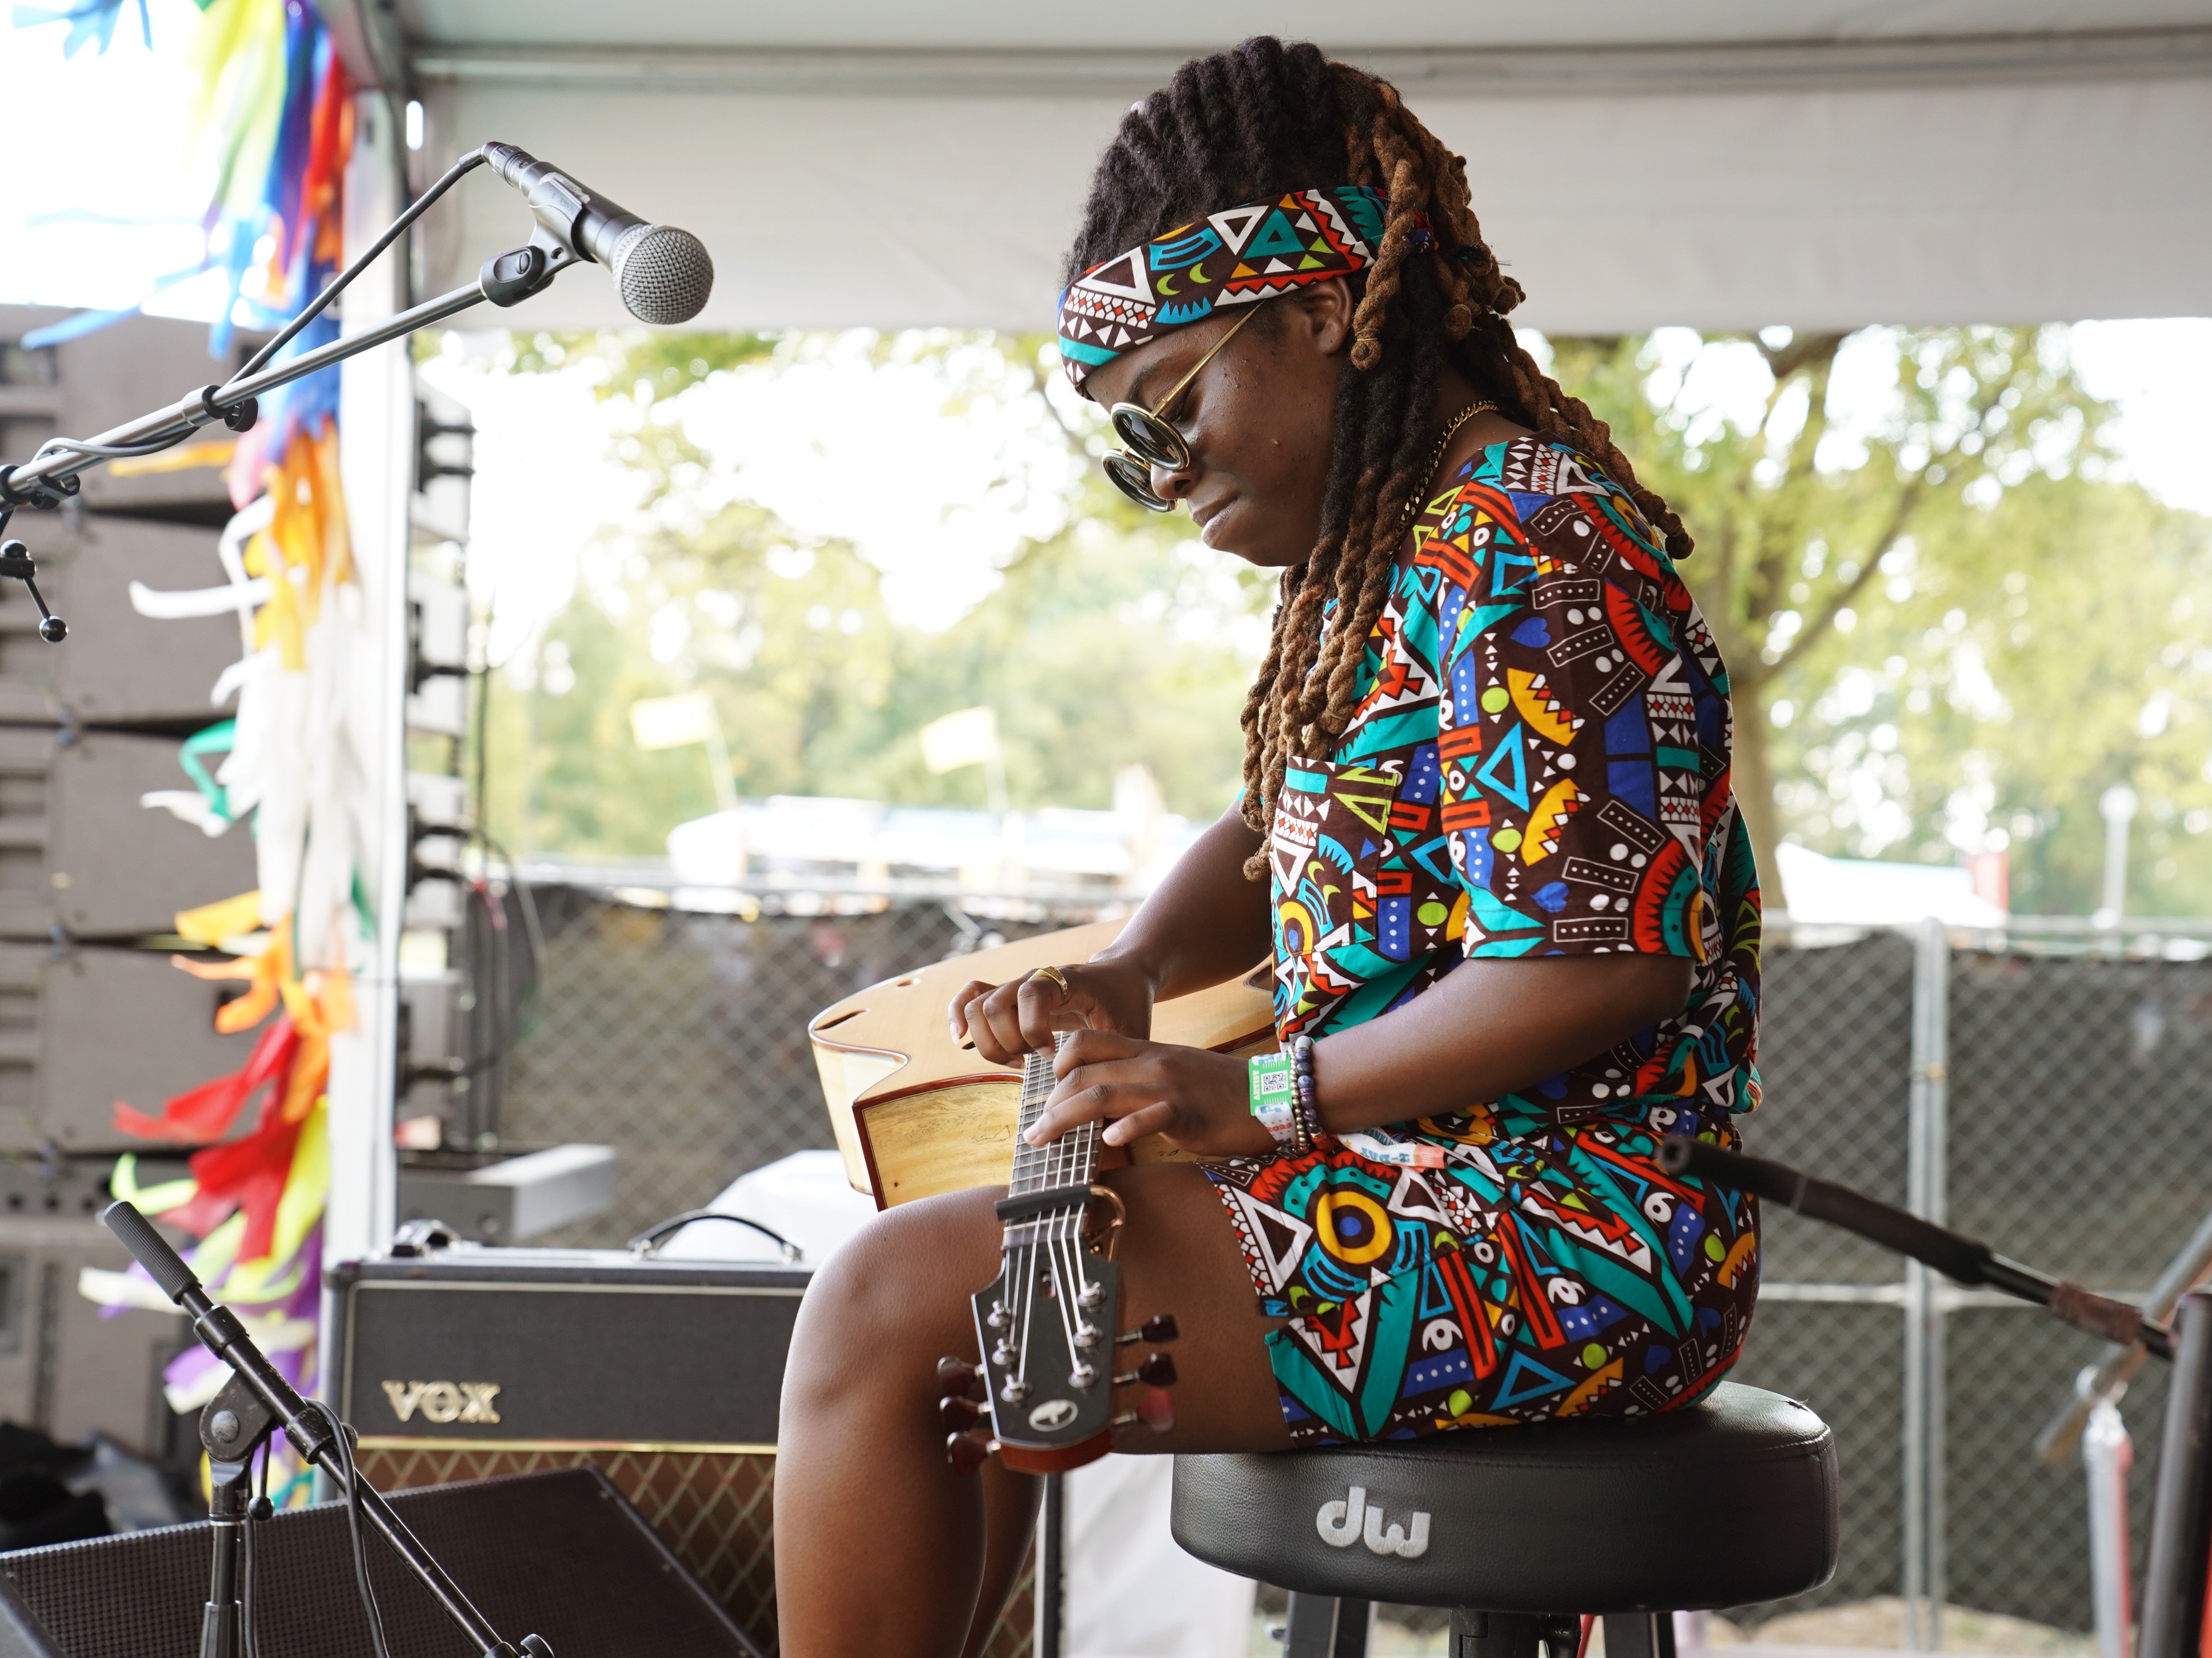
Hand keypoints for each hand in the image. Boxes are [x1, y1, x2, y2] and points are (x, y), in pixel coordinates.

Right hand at [948, 955, 1158, 1065]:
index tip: (1051, 1055)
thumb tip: (1103, 1109)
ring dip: (990, 1041)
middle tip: (1033, 1062)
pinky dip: (959, 1015)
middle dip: (1009, 1043)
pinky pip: (971, 996)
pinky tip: (962, 1040)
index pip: (1031, 994)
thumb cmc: (1128, 1006)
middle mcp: (1034, 978)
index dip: (1033, 1029)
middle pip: (994, 1005)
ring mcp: (1017, 986)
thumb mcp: (1130, 1032)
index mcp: (1066, 981)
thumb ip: (1117, 1061)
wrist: (1123, 978)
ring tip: (1018, 1060)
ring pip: (978, 1006)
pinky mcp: (1009, 995)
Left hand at [1023, 1030, 1274, 1158]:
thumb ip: (1136, 1082)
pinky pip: (1152, 1116)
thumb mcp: (1172, 1074)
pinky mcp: (1190, 1114)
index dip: (1055, 1066)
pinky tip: (1110, 1142)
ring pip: (1102, 1093)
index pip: (1084, 1043)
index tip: (1043, 1096)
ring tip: (1043, 1140)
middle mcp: (1151, 1063)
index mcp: (1145, 1050)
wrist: (1271, 1095)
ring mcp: (1169, 1087)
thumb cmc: (1219, 1092)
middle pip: (1082, 1072)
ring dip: (1064, 1118)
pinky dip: (1126, 1128)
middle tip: (1033, 1132)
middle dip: (1048, 1103)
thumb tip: (1098, 1109)